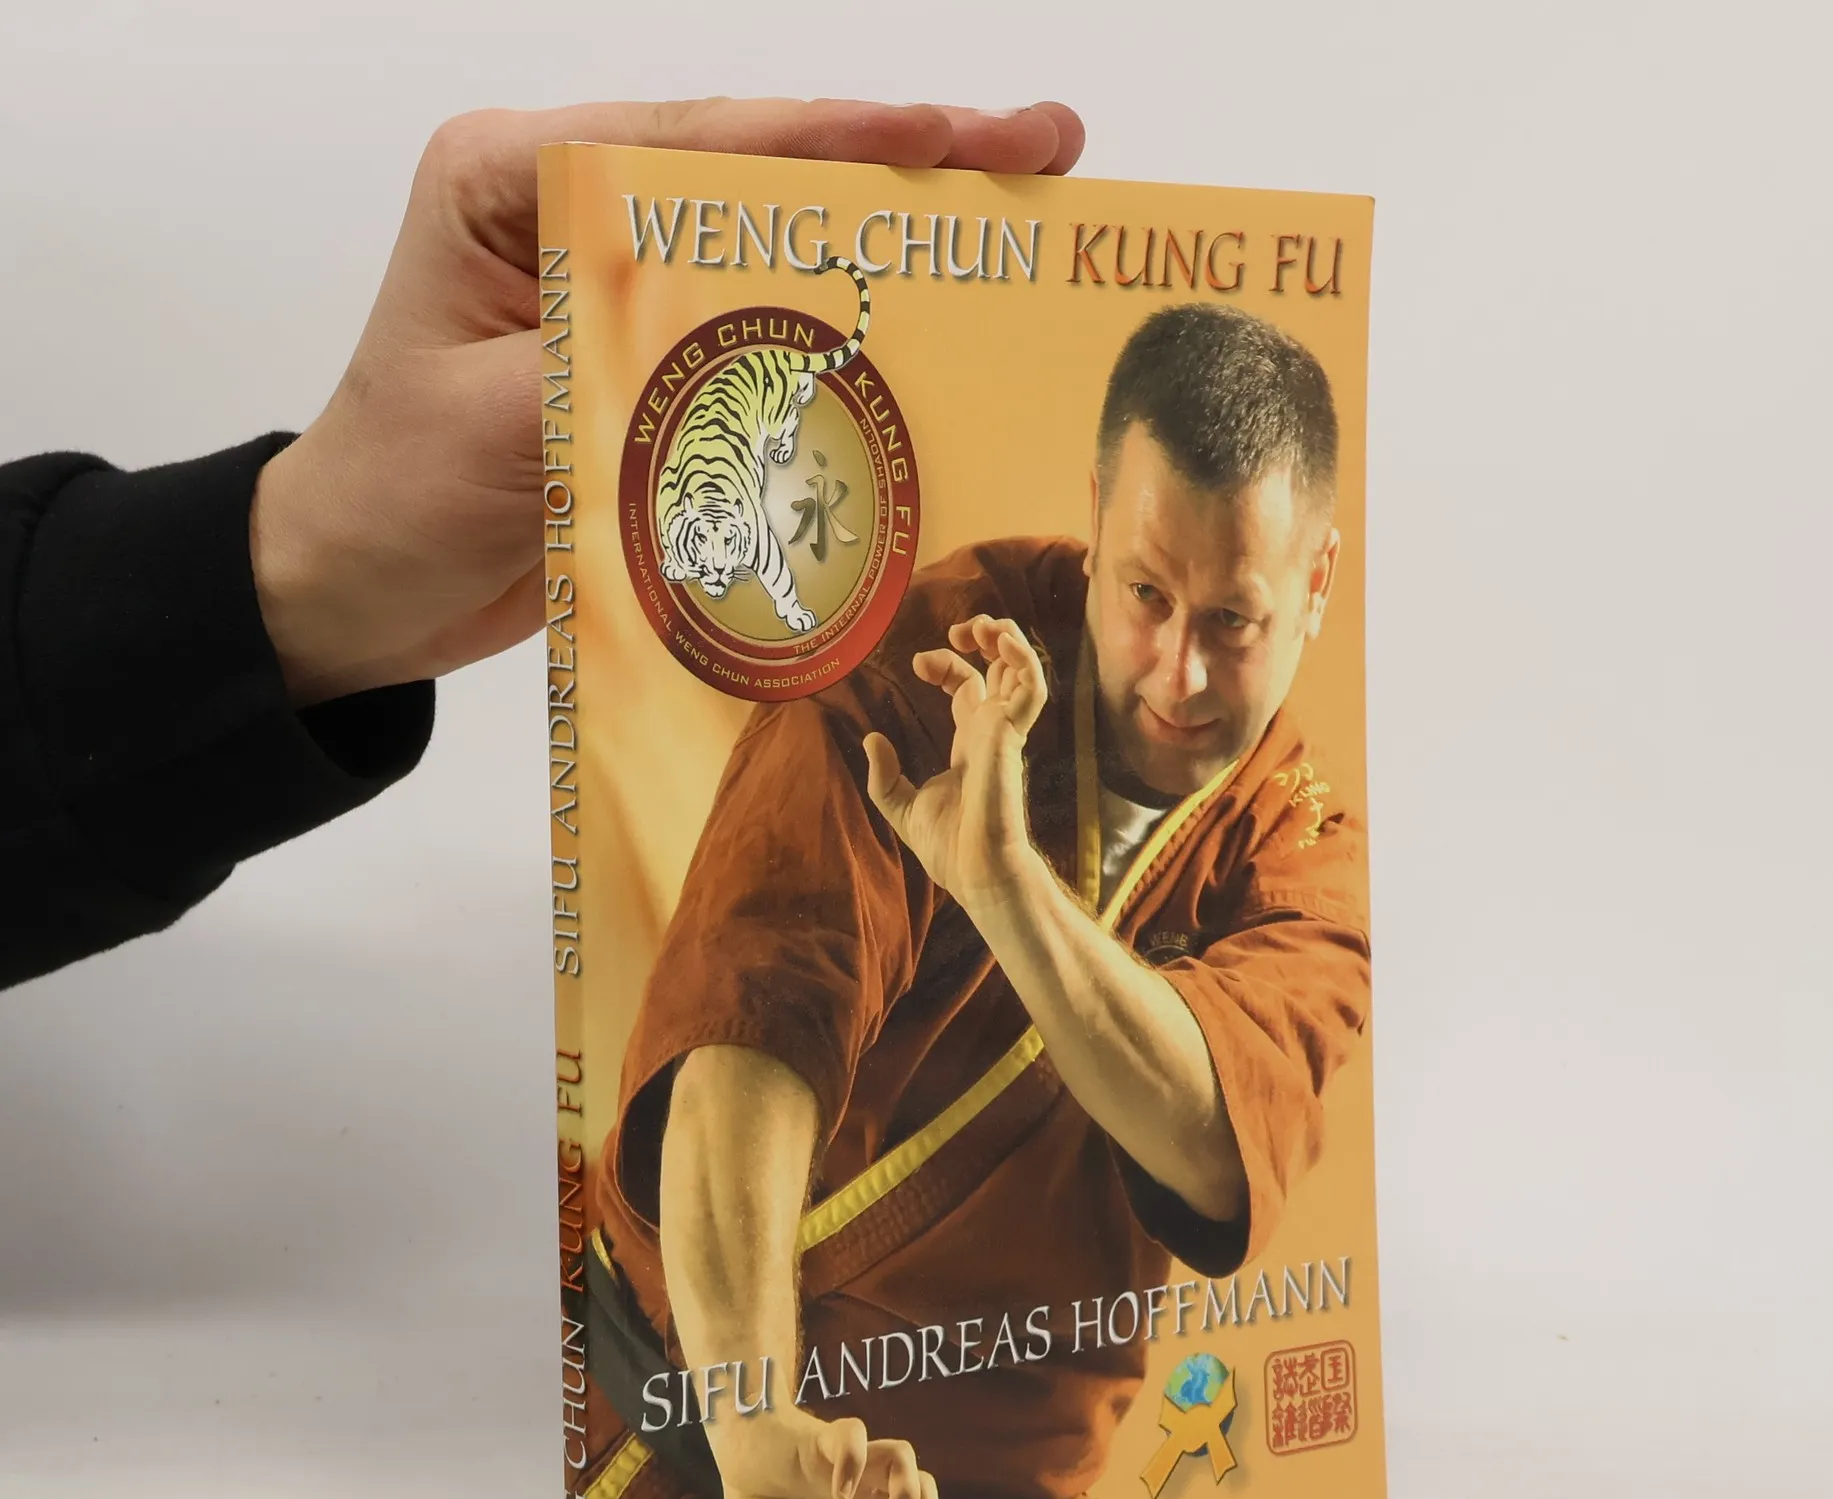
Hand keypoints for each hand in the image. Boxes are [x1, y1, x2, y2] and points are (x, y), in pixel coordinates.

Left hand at [250, 98, 1085, 705]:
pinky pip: (764, 337)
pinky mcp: (649, 362)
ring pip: (779, 248)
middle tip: (1042, 149)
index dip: (837, 140)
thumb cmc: (390, 498)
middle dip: (904, 162)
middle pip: (760, 174)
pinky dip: (849, 336)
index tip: (953, 139)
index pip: (696, 143)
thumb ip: (611, 374)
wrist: (358, 592)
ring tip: (1020, 217)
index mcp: (513, 182)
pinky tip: (934, 328)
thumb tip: (749, 355)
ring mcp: (619, 285)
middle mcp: (572, 210)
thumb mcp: (488, 429)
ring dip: (895, 244)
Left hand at [863, 616, 1049, 911]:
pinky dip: (1023, 660)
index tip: (917, 663)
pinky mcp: (1012, 737)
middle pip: (999, 670)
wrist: (975, 871)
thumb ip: (885, 775)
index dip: (946, 665)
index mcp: (970, 743)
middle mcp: (991, 732)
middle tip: (960, 630)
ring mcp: (1005, 733)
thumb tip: (871, 739)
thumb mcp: (901, 807)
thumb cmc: (949, 848)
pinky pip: (1031, 689)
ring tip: (983, 625)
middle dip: (984, 640)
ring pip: (1022, 671)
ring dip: (1008, 639)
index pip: (967, 687)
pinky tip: (1001, 642)